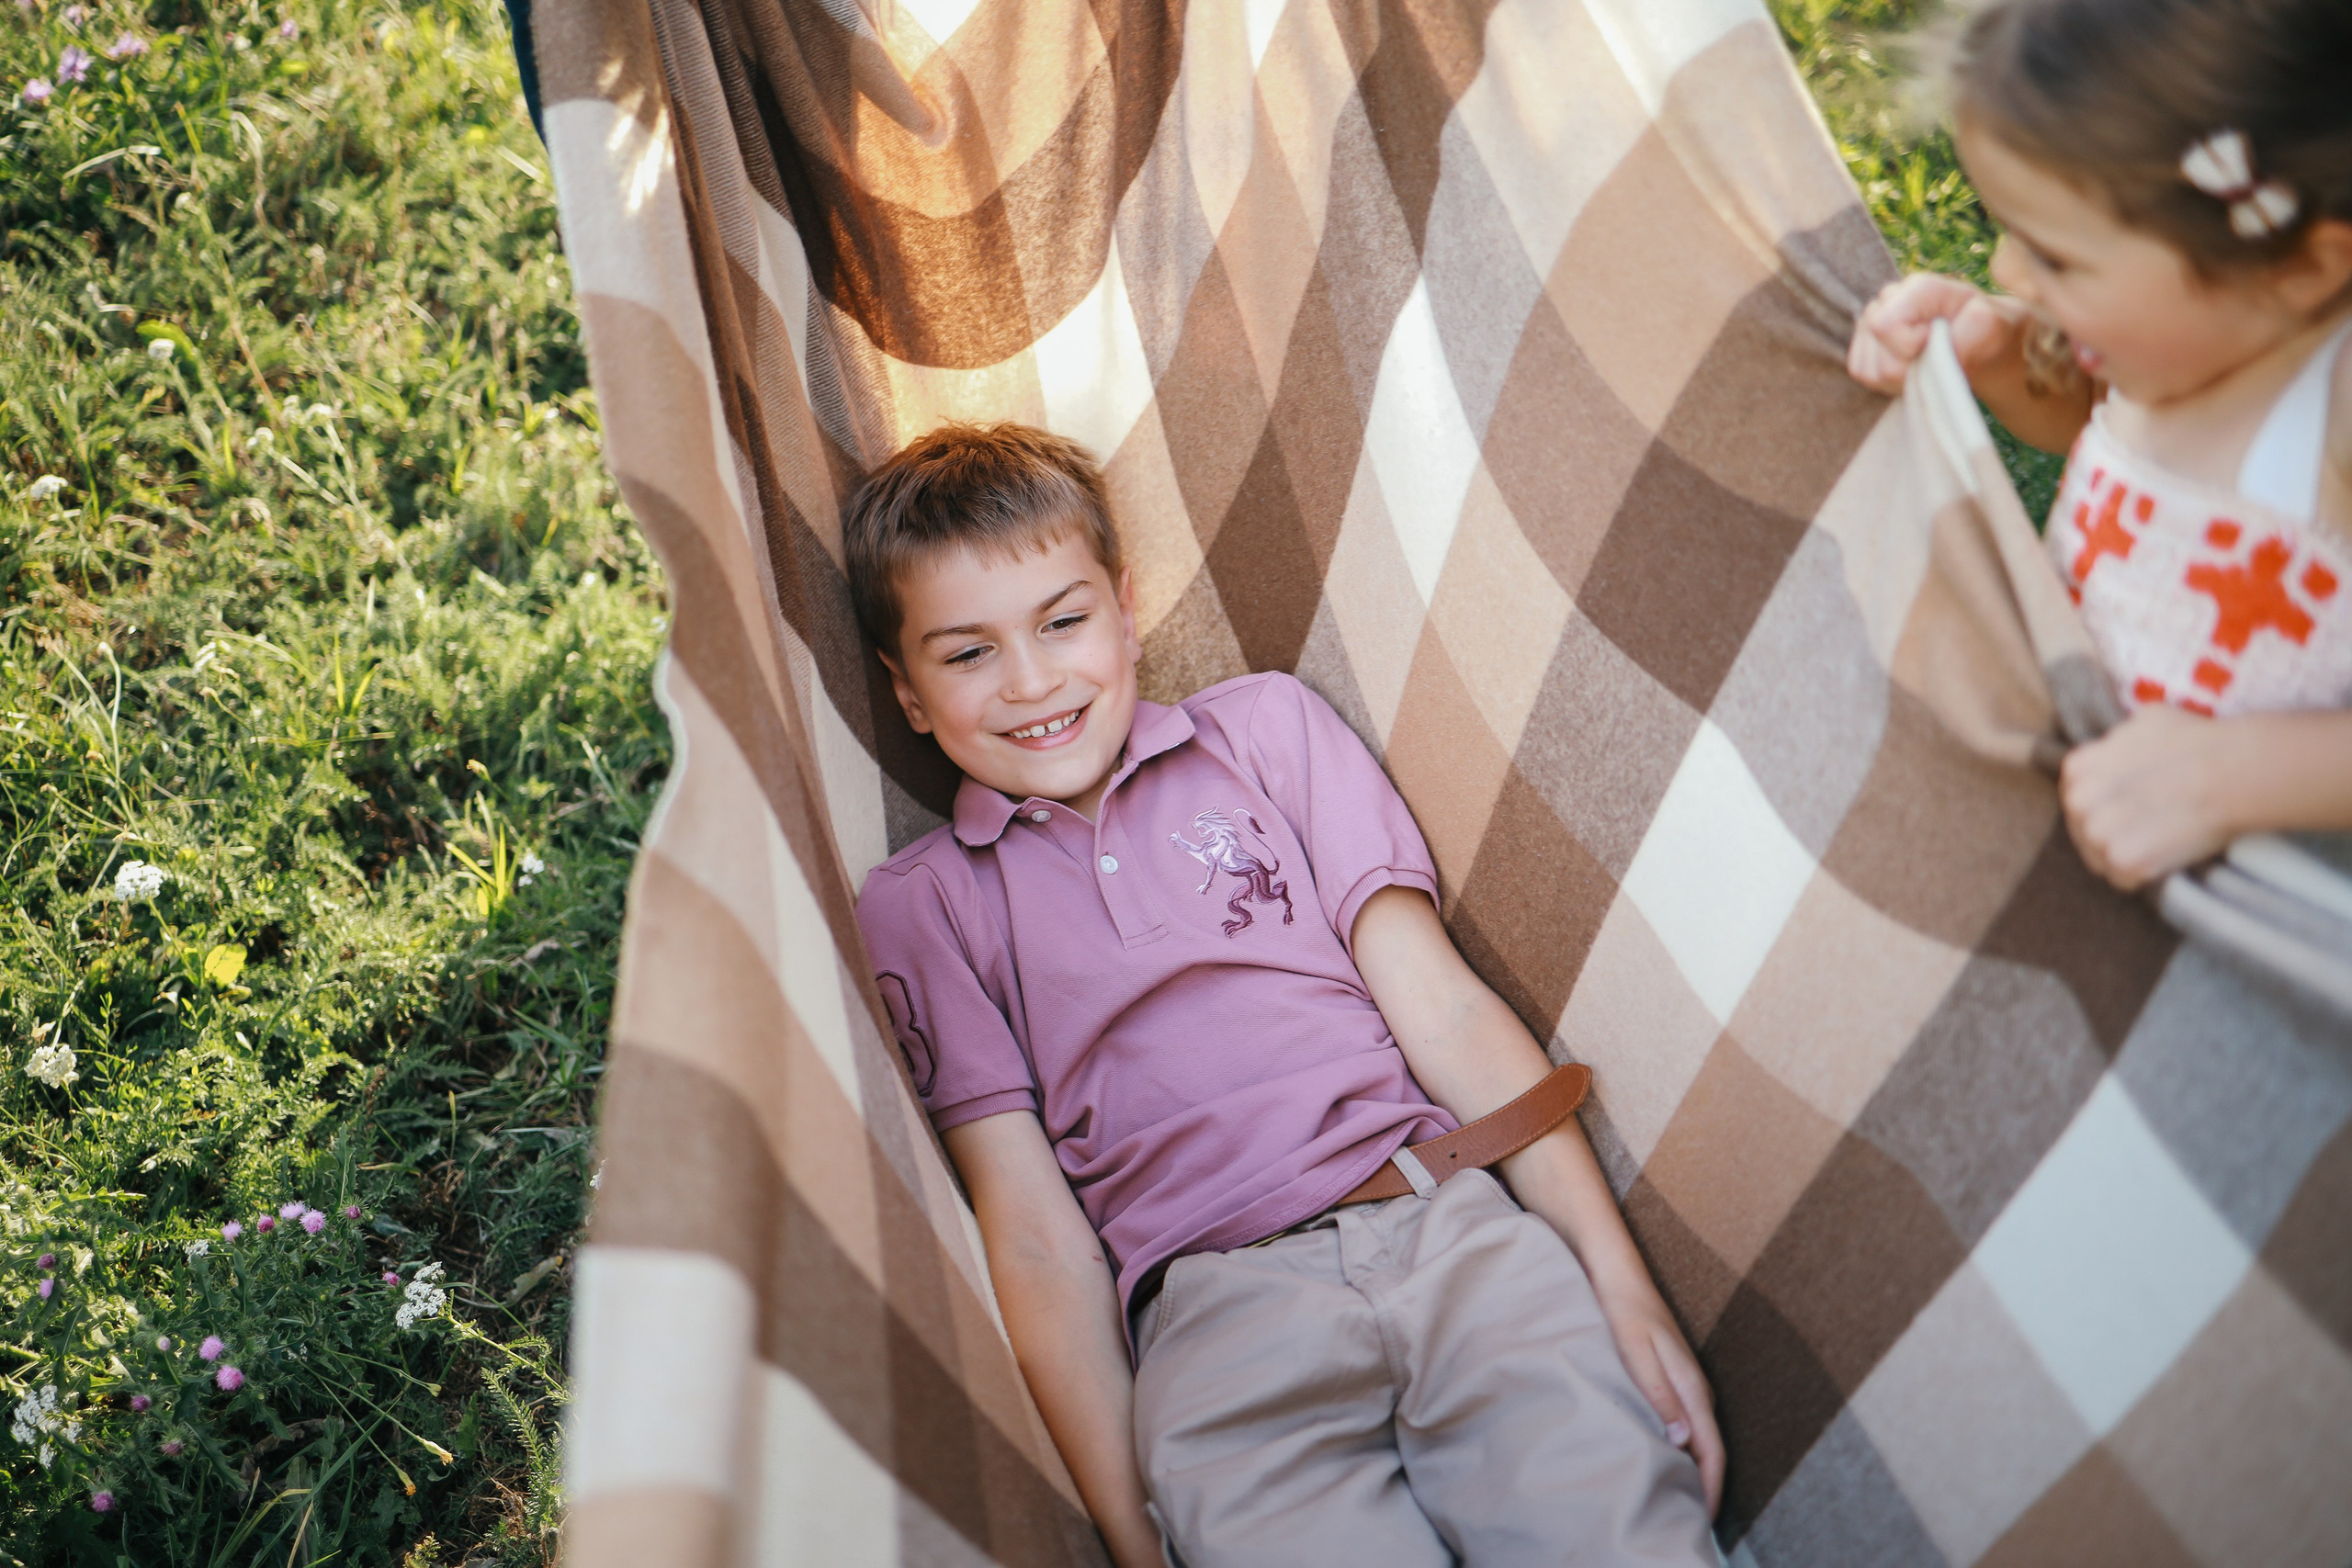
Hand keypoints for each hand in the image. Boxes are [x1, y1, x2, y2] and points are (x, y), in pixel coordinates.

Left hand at [1594, 1275, 1722, 1516]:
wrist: (1618, 1272)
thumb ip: (1658, 1394)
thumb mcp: (1636, 1351)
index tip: (1703, 1520)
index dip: (1710, 1488)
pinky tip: (1666, 1460)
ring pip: (1699, 1439)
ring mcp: (1686, 1384)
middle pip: (1710, 1451)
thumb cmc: (1623, 1309)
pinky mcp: (1673, 1379)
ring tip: (1678, 1501)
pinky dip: (1683, 1450)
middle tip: (1690, 1522)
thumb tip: (1681, 1441)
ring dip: (1694, 1471)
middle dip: (1706, 1488)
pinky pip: (1687, 1425)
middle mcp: (1695, 1389)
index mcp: (1691, 1387)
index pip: (1712, 1451)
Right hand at [1848, 273, 2025, 395]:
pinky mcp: (1864, 343)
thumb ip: (1976, 327)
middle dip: (1908, 370)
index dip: (1909, 348)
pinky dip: (1887, 382)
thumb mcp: (1996, 326)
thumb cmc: (1992, 332)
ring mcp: (1871, 318)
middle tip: (1938, 362)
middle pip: (1875, 355)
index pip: (1883, 326)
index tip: (1940, 348)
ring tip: (1928, 366)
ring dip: (1899, 378)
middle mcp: (1889, 296)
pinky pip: (1861, 372)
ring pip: (1866, 369)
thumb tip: (1939, 343)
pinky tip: (1913, 369)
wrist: (1987, 341)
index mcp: (1918, 287)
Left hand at [2059, 705, 2240, 889]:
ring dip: (2124, 855)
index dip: (2103, 806)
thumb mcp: (2141, 722)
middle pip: (2084, 828)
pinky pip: (2121, 880)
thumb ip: (2116, 743)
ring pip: (2099, 857)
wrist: (2231, 770)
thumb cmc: (2194, 741)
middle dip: (2110, 831)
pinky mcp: (2124, 861)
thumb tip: (2115, 748)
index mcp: (2076, 769)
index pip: (2077, 797)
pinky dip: (2142, 875)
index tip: (2127, 809)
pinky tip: (2164, 857)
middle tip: (2146, 827)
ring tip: (2158, 841)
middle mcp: (2078, 801)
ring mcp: (2098, 834)